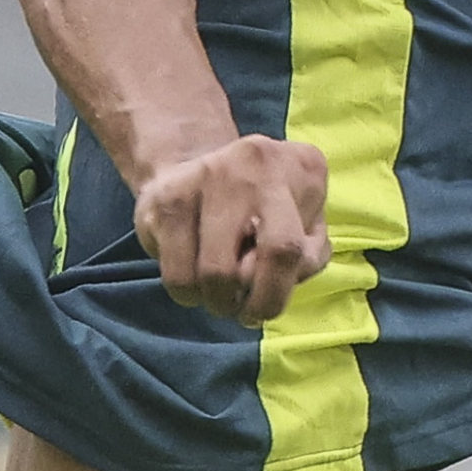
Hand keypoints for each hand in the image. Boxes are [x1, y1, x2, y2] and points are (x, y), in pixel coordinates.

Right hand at [133, 133, 330, 321]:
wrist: (196, 161)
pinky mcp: (164, 198)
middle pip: (236, 269)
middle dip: (237, 304)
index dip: (272, 294)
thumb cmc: (266, 205)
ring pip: (204, 276)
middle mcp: (247, 164)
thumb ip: (307, 255)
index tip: (264, 310)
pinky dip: (186, 291)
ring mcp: (200, 176)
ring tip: (218, 290)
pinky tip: (195, 276)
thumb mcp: (307, 223)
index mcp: (295, 168)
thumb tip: (278, 283)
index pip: (285, 249)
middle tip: (237, 305)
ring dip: (212, 300)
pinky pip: (175, 273)